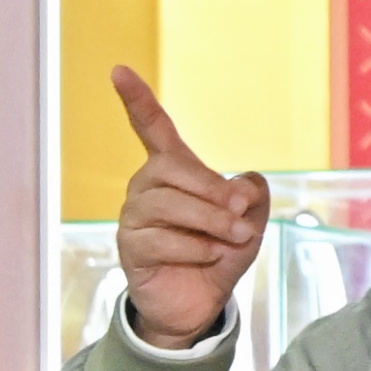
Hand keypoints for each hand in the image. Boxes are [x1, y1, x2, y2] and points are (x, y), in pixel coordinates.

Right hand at [110, 68, 269, 345]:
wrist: (202, 301)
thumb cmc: (221, 252)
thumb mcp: (249, 220)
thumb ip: (252, 194)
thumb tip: (243, 183)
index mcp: (172, 170)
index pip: (151, 128)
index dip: (137, 100)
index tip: (118, 70)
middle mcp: (145, 186)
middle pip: (173, 170)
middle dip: (213, 191)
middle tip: (241, 214)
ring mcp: (133, 216)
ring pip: (169, 206)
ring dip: (211, 223)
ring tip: (233, 238)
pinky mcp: (130, 247)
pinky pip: (163, 240)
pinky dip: (196, 249)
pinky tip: (208, 257)